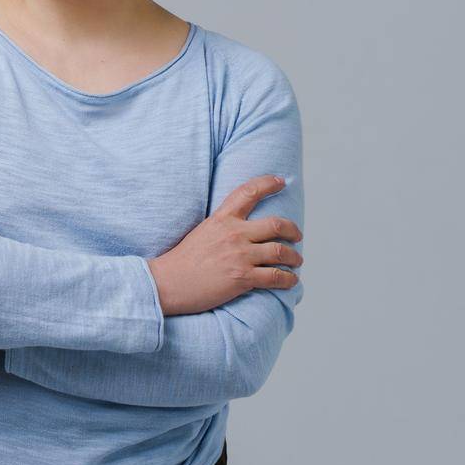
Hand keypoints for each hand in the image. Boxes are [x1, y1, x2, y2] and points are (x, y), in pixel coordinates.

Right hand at [146, 175, 303, 315]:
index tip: (280, 182)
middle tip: (297, 236)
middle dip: (293, 230)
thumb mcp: (201, 232)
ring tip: (296, 261)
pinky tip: (291, 280)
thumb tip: (242, 230)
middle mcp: (234, 234)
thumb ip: (222, 226)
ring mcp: (240, 256)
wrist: (167, 283)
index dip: (268, 184)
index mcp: (221, 220)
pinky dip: (288, 279)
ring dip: (294, 257)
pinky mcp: (243, 278)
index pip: (248, 193)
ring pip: (281, 252)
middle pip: (276, 225)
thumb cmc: (182, 261)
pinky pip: (276, 277)